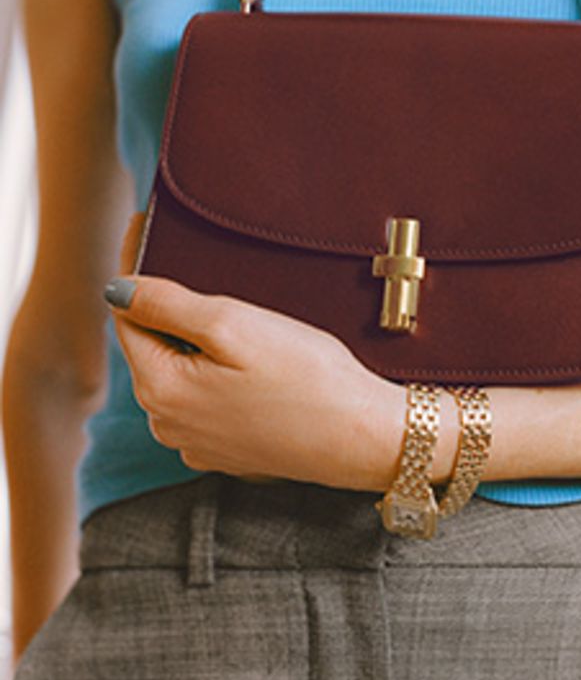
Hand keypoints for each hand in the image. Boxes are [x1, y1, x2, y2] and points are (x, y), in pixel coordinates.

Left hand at [105, 213, 404, 490]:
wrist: (365, 437)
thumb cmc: (307, 378)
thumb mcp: (233, 325)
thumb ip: (168, 304)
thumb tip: (116, 290)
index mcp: (160, 390)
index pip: (127, 317)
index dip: (134, 270)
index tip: (142, 228)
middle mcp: (167, 424)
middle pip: (152, 347)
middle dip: (167, 309)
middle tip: (195, 265)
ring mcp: (197, 443)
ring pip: (179, 375)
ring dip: (194, 344)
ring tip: (232, 314)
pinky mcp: (228, 451)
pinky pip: (206, 401)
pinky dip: (217, 376)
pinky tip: (251, 361)